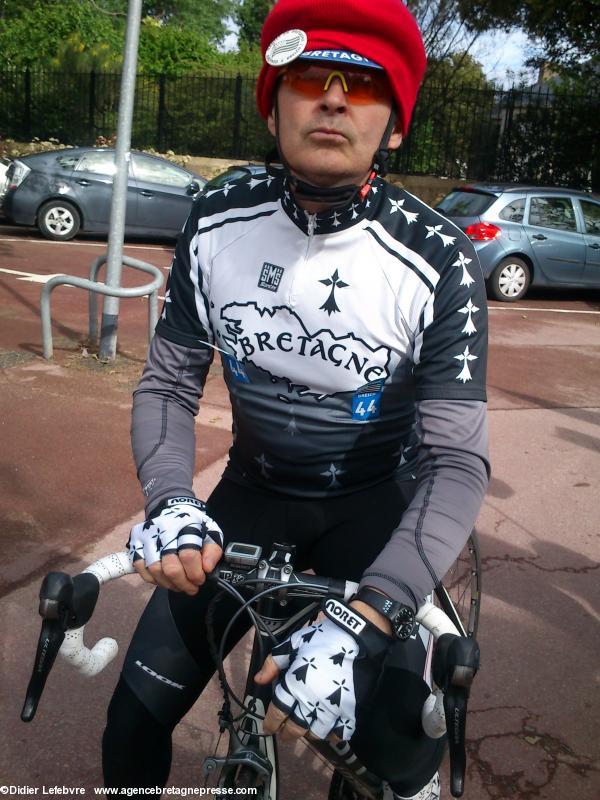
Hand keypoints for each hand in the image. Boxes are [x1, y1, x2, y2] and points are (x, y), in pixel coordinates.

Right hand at [127, 496, 222, 594]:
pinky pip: (141, 569)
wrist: (172, 509)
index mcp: (185, 525)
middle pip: (170, 567)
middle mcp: (164, 530)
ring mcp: (147, 536)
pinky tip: (165, 579)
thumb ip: (213, 550)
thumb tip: (207, 568)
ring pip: (155, 571)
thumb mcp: (210, 532)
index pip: (189, 555)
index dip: (195, 573)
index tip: (200, 579)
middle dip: (183, 583)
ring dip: (170, 584)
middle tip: (192, 587)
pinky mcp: (136, 543)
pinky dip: (154, 579)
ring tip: (179, 585)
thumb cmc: (193, 524)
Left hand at [255, 598, 390, 740]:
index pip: (277, 712)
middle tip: (285, 733)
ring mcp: (332, 709)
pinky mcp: (351, 711)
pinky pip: (339, 733)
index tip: (268, 728)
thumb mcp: (294, 643)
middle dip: (286, 734)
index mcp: (295, 685)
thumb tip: (259, 680)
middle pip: (295, 729)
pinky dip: (332, 735)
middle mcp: (312, 701)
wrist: (358, 638)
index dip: (270, 723)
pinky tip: (328, 728)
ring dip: (308, 734)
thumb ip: (274, 662)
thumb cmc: (324, 639)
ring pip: (316, 733)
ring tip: (305, 729)